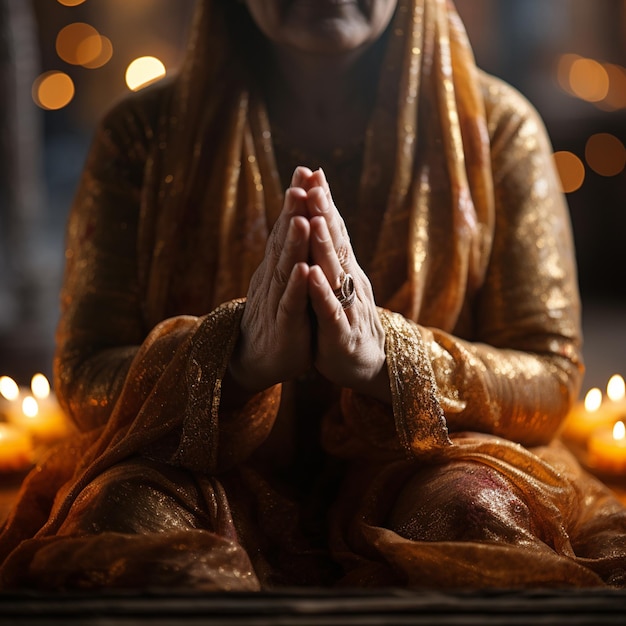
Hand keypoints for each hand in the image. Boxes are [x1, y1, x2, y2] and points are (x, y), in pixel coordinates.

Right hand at [229, 168, 313, 391]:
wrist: (256, 360)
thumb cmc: (277, 317)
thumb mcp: (284, 281)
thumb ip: (289, 252)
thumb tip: (297, 217)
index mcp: (279, 268)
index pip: (288, 229)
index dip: (297, 201)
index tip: (307, 171)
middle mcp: (275, 279)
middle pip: (284, 240)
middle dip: (294, 210)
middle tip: (301, 178)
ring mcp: (277, 302)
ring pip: (286, 269)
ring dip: (293, 243)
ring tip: (300, 218)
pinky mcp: (284, 327)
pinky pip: (291, 305)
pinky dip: (297, 287)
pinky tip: (303, 270)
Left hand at [304, 169, 389, 401]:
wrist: (366, 364)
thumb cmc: (346, 320)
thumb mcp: (339, 284)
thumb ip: (332, 254)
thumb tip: (323, 217)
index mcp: (344, 270)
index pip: (334, 231)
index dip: (324, 203)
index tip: (312, 173)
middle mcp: (349, 282)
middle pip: (336, 243)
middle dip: (323, 212)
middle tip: (313, 182)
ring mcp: (347, 306)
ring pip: (334, 272)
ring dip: (323, 245)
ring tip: (312, 218)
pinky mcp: (340, 332)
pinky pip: (329, 310)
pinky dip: (320, 291)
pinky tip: (311, 274)